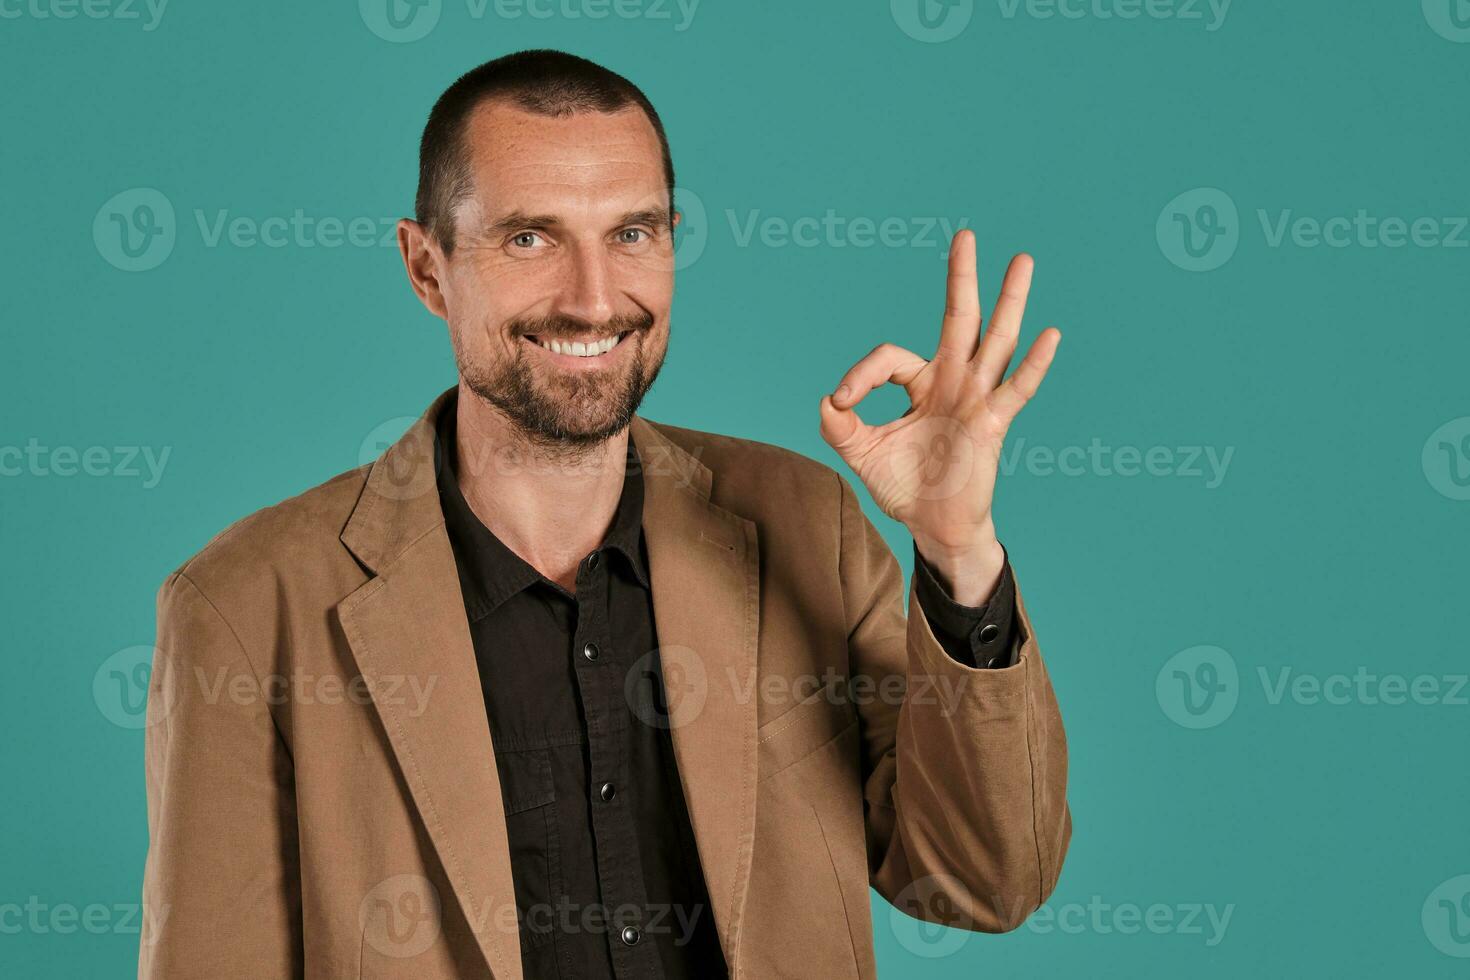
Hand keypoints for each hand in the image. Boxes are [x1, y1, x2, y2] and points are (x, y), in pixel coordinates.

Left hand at [818, 230, 1059, 602]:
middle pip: (959, 319)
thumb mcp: (861, 453)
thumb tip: (829, 399)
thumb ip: (840, 425)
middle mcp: (952, 382)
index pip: (891, 356)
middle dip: (961, 277)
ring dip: (1009, 300)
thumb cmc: (903, 486)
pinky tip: (1049, 334)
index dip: (861, 374)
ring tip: (1022, 260)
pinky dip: (1033, 364)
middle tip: (965, 234)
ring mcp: (976, 399)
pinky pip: (1016, 390)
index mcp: (921, 383)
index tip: (843, 402)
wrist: (932, 525)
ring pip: (995, 341)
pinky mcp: (992, 425)